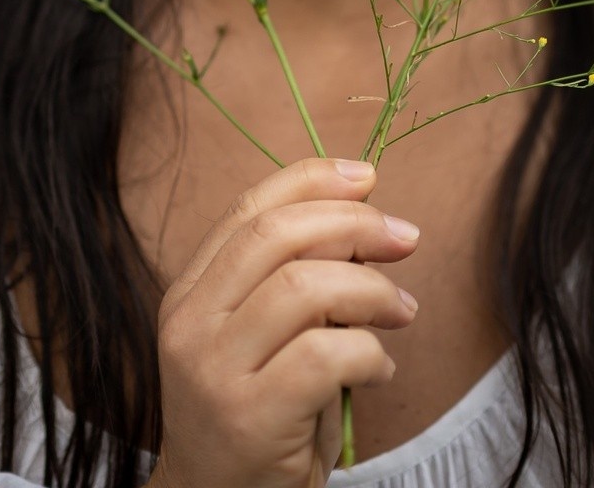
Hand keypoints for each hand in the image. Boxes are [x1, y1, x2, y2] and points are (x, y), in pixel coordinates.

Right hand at [147, 156, 419, 487]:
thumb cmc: (256, 417)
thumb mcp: (262, 339)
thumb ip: (294, 281)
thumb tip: (365, 221)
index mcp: (189, 292)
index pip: (247, 210)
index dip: (311, 181)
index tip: (367, 176)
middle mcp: (190, 324)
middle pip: (275, 236)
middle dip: (353, 223)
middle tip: (405, 238)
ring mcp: (213, 371)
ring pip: (304, 288)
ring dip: (370, 289)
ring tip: (401, 310)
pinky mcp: (249, 417)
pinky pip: (326, 356)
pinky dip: (370, 352)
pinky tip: (381, 368)